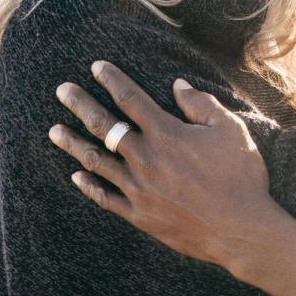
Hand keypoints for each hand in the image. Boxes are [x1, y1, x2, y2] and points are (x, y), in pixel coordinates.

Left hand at [48, 61, 277, 270]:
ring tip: (54, 131)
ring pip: (95, 160)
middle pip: (103, 126)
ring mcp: (138, 188)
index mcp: (167, 133)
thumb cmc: (241, 176)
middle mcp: (145, 158)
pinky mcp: (139, 215)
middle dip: (80, 104)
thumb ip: (201, 104)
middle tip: (62, 90)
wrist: (240, 229)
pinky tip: (76, 176)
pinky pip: (105, 198)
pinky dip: (89, 186)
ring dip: (73, 143)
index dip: (112, 79)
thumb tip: (178, 85)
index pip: (130, 99)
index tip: (95, 66)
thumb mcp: (231, 130)